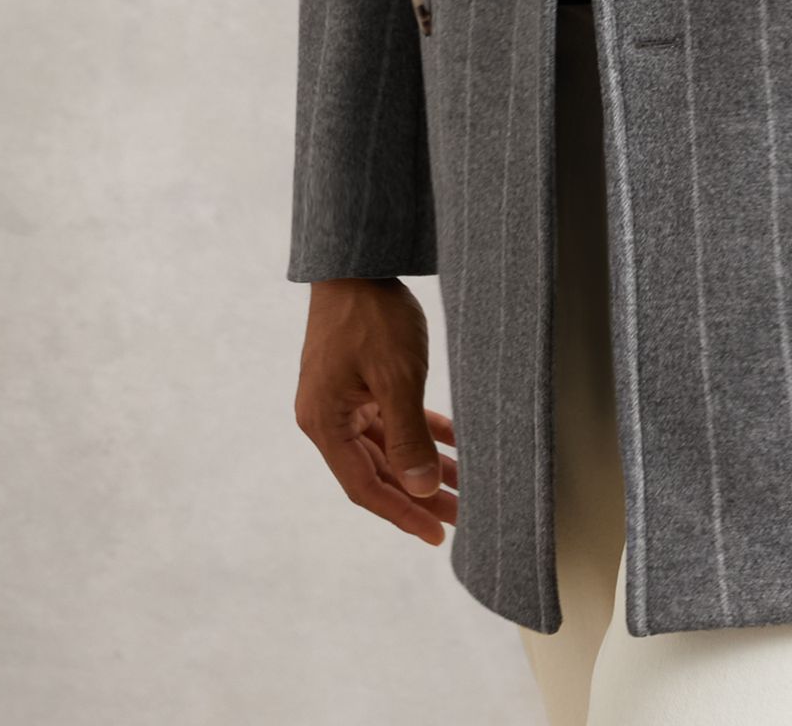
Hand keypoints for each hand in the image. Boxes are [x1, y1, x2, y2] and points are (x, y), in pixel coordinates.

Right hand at [294, 276, 457, 546]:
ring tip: (466, 486)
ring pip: (388, 447)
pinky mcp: (358, 382)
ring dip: (424, 464)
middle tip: (464, 515)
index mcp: (325, 424)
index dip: (403, 514)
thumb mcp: (397, 376)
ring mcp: (343, 400)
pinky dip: (421, 430)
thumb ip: (408, 435)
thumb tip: (419, 489)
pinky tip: (455, 443)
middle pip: (378, 472)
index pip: (365, 487)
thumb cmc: (371, 314)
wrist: (356, 258)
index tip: (438, 534)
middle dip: (420, 494)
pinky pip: (392, 418)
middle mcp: (328, 418)